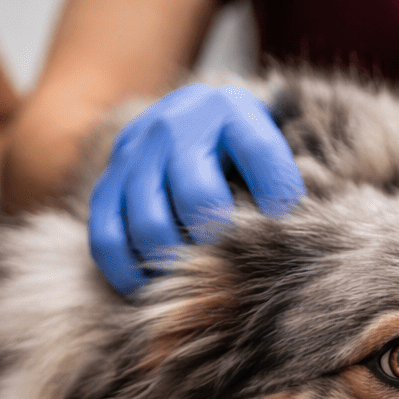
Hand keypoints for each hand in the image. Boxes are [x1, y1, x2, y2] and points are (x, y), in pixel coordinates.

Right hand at [88, 84, 305, 294]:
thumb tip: (293, 225)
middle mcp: (176, 123)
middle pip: (196, 195)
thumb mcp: (271, 148)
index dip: (276, 196)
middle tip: (232, 265)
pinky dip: (127, 273)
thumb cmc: (243, 154)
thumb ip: (284, 177)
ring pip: (148, 222)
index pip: (259, 153)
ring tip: (195, 281)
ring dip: (173, 263)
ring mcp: (134, 154)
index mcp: (229, 109)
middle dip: (218, 240)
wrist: (185, 127)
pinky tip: (148, 289)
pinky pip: (107, 238)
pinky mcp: (105, 184)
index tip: (285, 230)